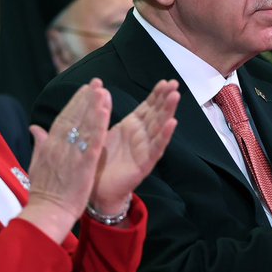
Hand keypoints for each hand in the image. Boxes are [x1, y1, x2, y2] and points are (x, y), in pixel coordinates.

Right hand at [21, 79, 112, 242]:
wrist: (46, 213)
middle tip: (97, 83)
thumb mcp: (37, 164)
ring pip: (84, 125)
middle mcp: (60, 145)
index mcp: (50, 145)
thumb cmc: (43, 193)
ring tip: (103, 90)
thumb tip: (34, 128)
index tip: (84, 90)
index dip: (75, 103)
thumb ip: (39, 144)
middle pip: (74, 117)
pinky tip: (105, 112)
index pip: (64, 118)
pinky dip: (98, 125)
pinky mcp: (83, 165)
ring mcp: (71, 154)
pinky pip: (92, 141)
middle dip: (86, 99)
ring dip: (94, 106)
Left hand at [90, 79, 179, 216]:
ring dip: (168, 112)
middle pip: (157, 114)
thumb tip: (100, 90)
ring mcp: (144, 150)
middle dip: (166, 99)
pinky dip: (164, 136)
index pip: (148, 107)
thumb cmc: (100, 160)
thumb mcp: (102, 131)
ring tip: (175, 97)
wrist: (97, 190)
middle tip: (175, 84)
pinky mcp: (144, 165)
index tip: (165, 81)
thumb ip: (104, 113)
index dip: (156, 94)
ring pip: (159, 128)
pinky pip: (156, 149)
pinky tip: (172, 124)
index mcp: (132, 127)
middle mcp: (141, 136)